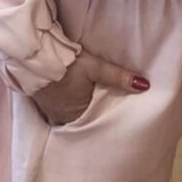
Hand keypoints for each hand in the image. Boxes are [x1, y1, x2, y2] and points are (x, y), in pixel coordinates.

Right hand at [31, 48, 149, 126]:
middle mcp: (61, 118)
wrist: (36, 55)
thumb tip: (144, 86)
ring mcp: (48, 111)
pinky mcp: (40, 101)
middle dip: (88, 120)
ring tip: (86, 109)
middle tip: (100, 117)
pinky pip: (54, 110)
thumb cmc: (68, 64)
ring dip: (74, 113)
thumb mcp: (96, 68)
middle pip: (78, 122)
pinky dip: (62, 107)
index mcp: (75, 115)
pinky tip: (67, 100)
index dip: (100, 123)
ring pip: (66, 117)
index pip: (92, 125)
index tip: (109, 123)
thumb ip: (119, 77)